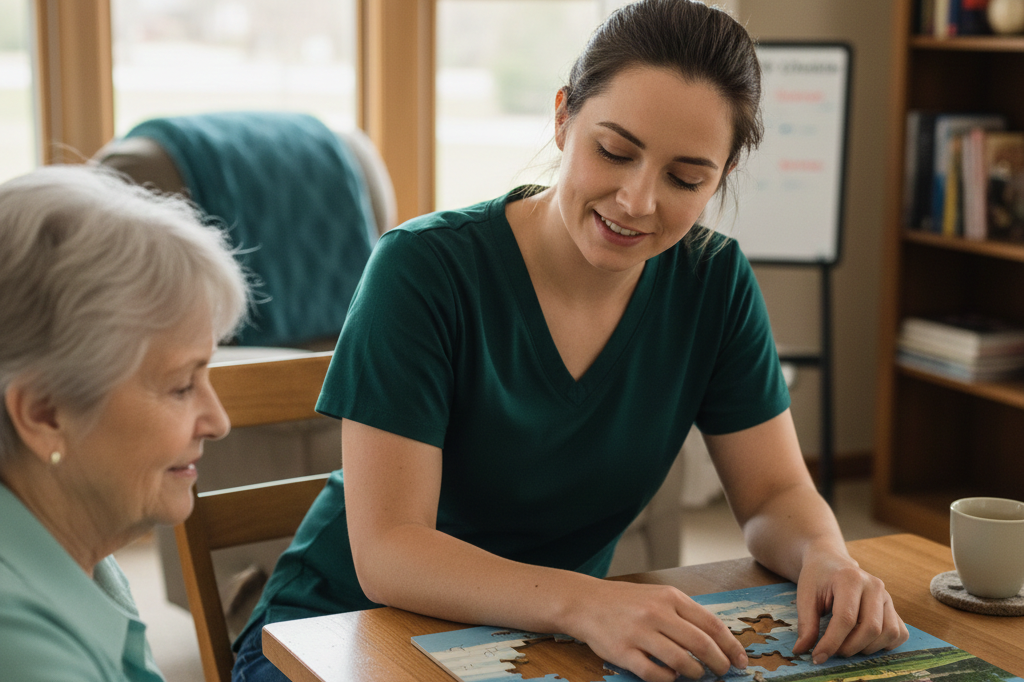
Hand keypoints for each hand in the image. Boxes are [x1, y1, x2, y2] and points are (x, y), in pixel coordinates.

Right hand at [568, 580, 747, 681]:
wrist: (585, 602)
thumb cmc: (626, 601)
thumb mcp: (658, 595)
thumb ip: (685, 613)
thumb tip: (718, 639)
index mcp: (669, 597)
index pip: (711, 624)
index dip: (730, 645)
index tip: (740, 659)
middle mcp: (656, 613)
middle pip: (700, 645)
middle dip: (718, 663)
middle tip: (723, 672)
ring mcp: (639, 633)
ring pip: (680, 661)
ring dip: (695, 673)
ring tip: (697, 674)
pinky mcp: (623, 652)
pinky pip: (654, 673)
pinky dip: (668, 679)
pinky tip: (671, 676)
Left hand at [792, 550, 908, 663]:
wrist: (830, 561)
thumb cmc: (817, 578)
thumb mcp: (805, 596)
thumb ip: (806, 624)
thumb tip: (801, 651)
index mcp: (850, 578)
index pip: (846, 619)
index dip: (832, 642)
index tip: (817, 657)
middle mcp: (874, 586)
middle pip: (871, 628)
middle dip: (850, 647)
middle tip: (833, 651)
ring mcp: (887, 596)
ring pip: (889, 633)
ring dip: (867, 648)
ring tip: (847, 644)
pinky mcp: (893, 607)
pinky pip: (899, 633)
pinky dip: (885, 645)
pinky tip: (865, 641)